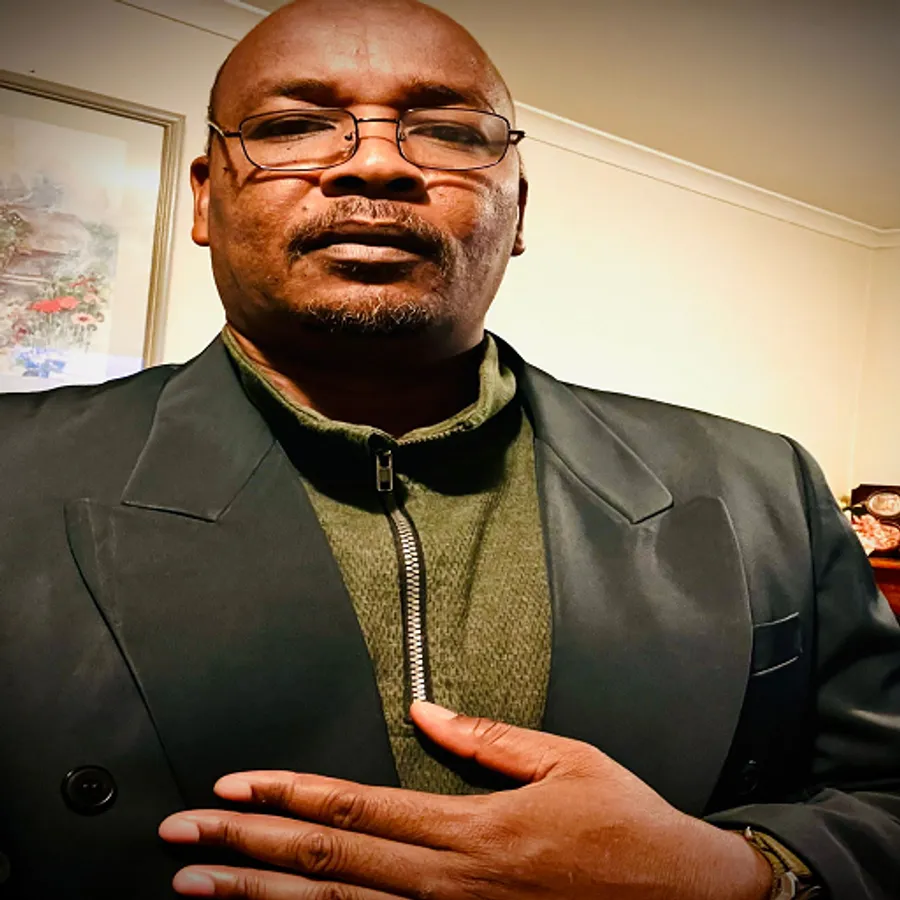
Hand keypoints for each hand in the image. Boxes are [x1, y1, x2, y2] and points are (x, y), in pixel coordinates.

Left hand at [159, 702, 771, 899]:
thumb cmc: (628, 827)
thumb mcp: (568, 761)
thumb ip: (488, 738)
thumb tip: (423, 710)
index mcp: (471, 828)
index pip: (355, 806)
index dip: (285, 796)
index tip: (231, 788)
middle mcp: (448, 883)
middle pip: (326, 863)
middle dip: (244, 850)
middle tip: (179, 842)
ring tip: (197, 891)